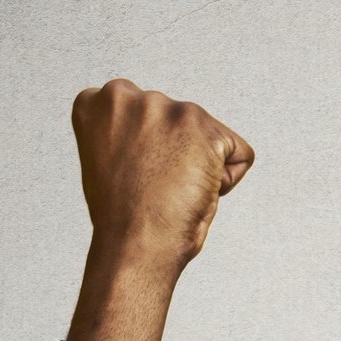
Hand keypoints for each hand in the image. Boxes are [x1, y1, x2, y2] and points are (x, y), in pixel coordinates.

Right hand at [70, 78, 255, 270]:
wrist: (134, 244)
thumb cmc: (121, 215)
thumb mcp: (108, 157)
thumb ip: (128, 131)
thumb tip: (157, 130)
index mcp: (100, 103)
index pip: (142, 108)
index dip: (145, 147)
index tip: (132, 169)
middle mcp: (131, 97)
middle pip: (179, 119)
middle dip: (176, 150)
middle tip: (154, 184)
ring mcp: (170, 110)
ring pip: (209, 135)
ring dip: (201, 164)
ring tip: (172, 191)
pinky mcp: (206, 129)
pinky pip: (240, 155)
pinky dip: (228, 180)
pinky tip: (196, 193)